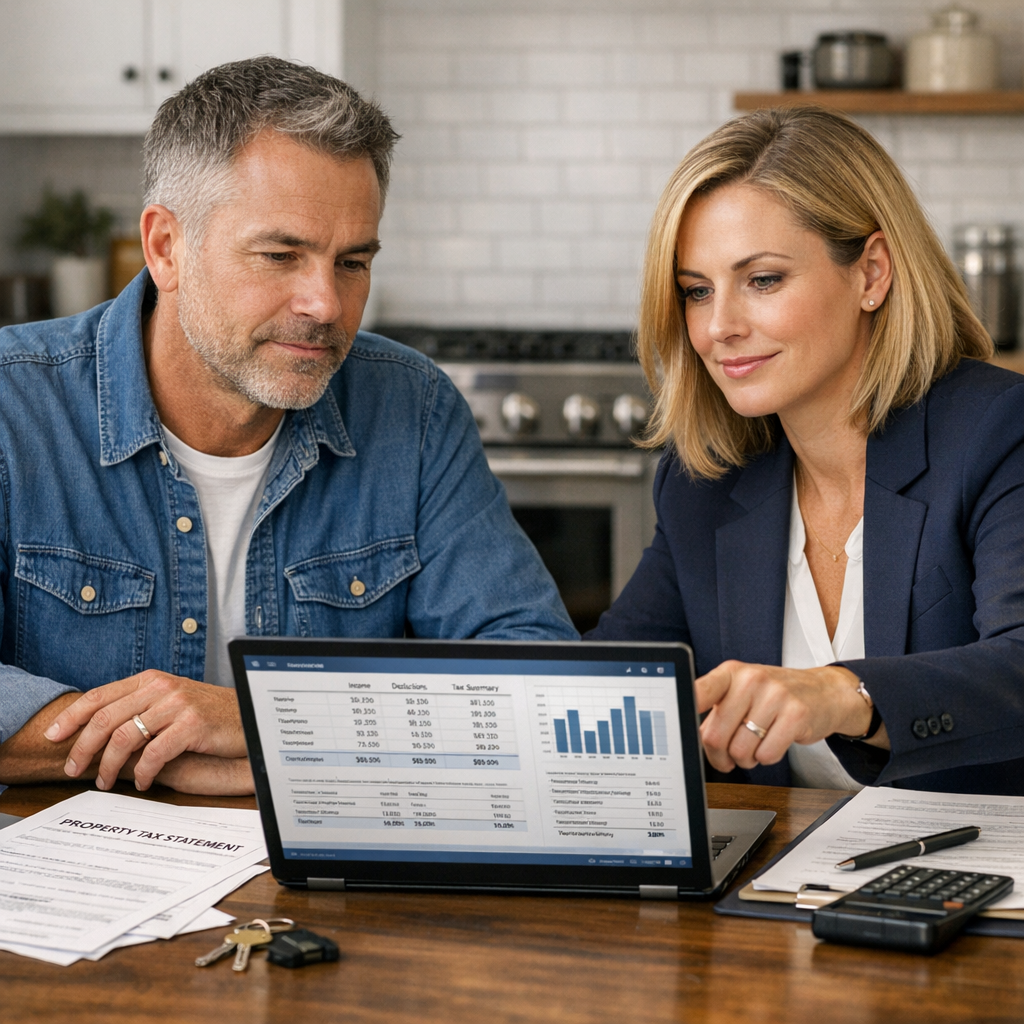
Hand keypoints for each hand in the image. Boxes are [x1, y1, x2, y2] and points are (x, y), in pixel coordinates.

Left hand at [43, 670, 246, 791]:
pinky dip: (142, 773)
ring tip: (105, 782)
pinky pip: (154, 753)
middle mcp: (161, 687)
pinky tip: (143, 783)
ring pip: (124, 736)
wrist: (251, 716)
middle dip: (82, 747)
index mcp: (151, 680)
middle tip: (73, 769)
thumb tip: (98, 733)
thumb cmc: (211, 715)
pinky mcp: (192, 724)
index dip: (71, 716)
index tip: (52, 737)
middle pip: (105, 717)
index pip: (100, 695)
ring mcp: (177, 704)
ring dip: (108, 765)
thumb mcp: (173, 702)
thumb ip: (141, 709)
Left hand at [695, 660, 871, 772]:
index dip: (684, 709)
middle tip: (729, 755)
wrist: (824, 691)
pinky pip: (767, 755)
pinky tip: (774, 742)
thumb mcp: (741, 691)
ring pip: (741, 751)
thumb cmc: (773, 695)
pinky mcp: (796, 715)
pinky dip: (767, 758)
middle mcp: (751, 680)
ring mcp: (775, 696)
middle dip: (720, 756)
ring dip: (745, 759)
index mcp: (730, 673)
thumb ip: (716, 711)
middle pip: (715, 736)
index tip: (675, 725)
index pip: (699, 691)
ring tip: (755, 744)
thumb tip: (690, 739)